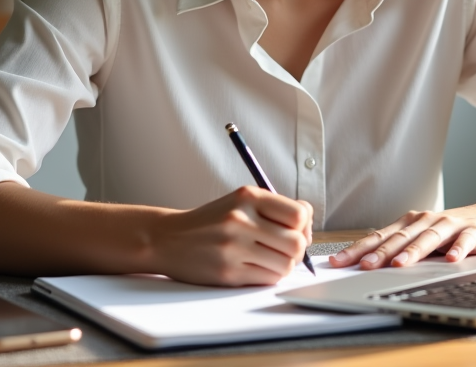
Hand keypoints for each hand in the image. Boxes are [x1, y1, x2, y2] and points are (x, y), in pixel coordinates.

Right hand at [149, 185, 312, 285]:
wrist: (168, 238)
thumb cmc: (211, 221)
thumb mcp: (240, 202)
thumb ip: (274, 209)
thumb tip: (308, 228)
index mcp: (248, 197)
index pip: (299, 214)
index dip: (304, 225)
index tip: (296, 230)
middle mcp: (241, 220)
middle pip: (296, 242)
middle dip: (298, 249)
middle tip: (285, 249)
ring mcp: (233, 247)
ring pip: (286, 265)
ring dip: (284, 265)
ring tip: (270, 259)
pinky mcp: (228, 272)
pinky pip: (268, 279)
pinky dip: (269, 276)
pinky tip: (257, 267)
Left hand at [329, 193, 475, 269]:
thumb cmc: (454, 231)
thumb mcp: (425, 240)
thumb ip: (402, 249)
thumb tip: (368, 265)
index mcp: (411, 223)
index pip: (379, 237)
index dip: (358, 249)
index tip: (337, 262)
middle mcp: (426, 220)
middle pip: (400, 237)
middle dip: (379, 252)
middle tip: (362, 266)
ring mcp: (450, 224)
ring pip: (429, 238)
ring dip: (413, 251)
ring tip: (399, 264)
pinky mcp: (474, 231)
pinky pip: (465, 240)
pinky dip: (458, 249)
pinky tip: (451, 259)